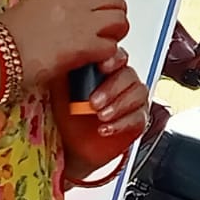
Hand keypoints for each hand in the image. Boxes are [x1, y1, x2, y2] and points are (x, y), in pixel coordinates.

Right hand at [0, 0, 129, 90]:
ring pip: (119, 20)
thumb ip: (64, 1)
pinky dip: (108, 53)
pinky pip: (112, 46)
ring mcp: (81, 23)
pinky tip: (96, 57)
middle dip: (117, 12)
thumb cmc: (10, 34)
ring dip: (116, 32)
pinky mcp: (83, 47)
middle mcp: (75, 0)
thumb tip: (82, 8)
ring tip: (106, 40)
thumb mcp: (37, 3)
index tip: (109, 5)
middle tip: (110, 25)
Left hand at [52, 50, 149, 174]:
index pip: (117, 56)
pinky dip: (121, 124)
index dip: (113, 59)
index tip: (102, 67)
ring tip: (101, 116)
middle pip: (128, 75)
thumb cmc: (67, 115)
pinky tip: (105, 129)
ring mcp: (132, 100)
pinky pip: (138, 117)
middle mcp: (121, 82)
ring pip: (138, 94)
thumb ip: (70, 69)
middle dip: (111, 88)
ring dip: (118, 106)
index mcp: (104, 69)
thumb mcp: (62, 89)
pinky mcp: (137, 120)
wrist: (72, 145)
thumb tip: (68, 54)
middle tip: (94, 103)